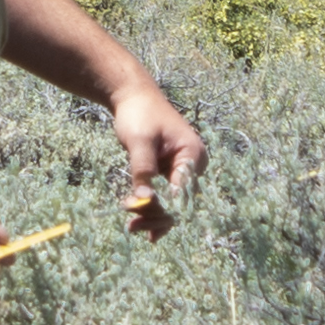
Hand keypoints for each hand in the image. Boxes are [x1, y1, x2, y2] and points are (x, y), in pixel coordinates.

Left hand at [108, 85, 206, 237]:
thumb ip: (143, 169)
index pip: (181, 192)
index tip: (136, 211)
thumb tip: (143, 200)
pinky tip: (140, 223)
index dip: (161, 207)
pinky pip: (165, 196)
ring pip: (172, 203)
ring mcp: (183, 170)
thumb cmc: (139, 113)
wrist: (134, 97)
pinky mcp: (171, 172)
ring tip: (131, 227)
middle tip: (132, 227)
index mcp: (192, 155)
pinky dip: (152, 208)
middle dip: (156, 216)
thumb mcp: (139, 141)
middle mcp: (193, 165)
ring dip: (153, 216)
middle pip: (179, 203)